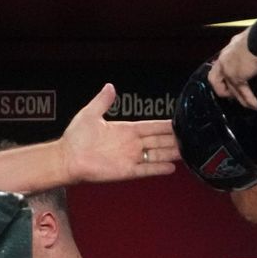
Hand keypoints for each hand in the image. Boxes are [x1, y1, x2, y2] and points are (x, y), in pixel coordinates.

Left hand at [60, 83, 180, 183]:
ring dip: (171, 153)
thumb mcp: (90, 114)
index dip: (166, 126)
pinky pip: (146, 169)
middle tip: (190, 137)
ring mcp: (130, 158)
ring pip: (156, 155)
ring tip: (186, 152)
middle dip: (174, 139)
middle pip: (159, 141)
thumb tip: (110, 86)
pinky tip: (171, 168)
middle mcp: (131, 144)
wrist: (66, 158)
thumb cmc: (75, 138)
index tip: (179, 123)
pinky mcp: (126, 171)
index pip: (152, 127)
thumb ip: (103, 101)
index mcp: (126, 130)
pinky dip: (158, 168)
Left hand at [208, 29, 256, 110]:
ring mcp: (229, 71)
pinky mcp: (238, 78)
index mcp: (227, 52)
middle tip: (232, 95)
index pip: (218, 66)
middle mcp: (224, 61)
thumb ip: (246, 46)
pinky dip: (249, 100)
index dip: (221, 76)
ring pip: (230, 89)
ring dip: (239, 99)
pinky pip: (243, 92)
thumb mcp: (247, 39)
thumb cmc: (256, 35)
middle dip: (222, 90)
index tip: (229, 81)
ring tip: (248, 105)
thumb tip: (255, 46)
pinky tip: (256, 106)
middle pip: (215, 80)